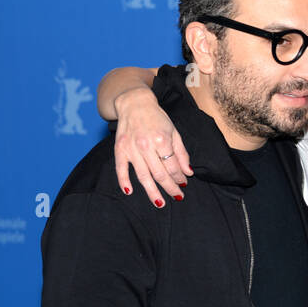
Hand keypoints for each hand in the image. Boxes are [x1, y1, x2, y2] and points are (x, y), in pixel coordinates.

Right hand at [112, 87, 191, 206]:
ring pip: (143, 176)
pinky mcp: (119, 149)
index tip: (183, 184)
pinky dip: (124, 181)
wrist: (135, 103)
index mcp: (162, 140)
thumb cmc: (157, 118)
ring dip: (152, 192)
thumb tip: (188, 173)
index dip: (179, 177)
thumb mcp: (174, 132)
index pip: (173, 166)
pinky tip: (129, 192)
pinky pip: (121, 169)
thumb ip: (181, 153)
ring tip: (160, 203)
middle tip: (177, 197)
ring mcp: (131, 148)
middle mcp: (146, 145)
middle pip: (160, 174)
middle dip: (170, 188)